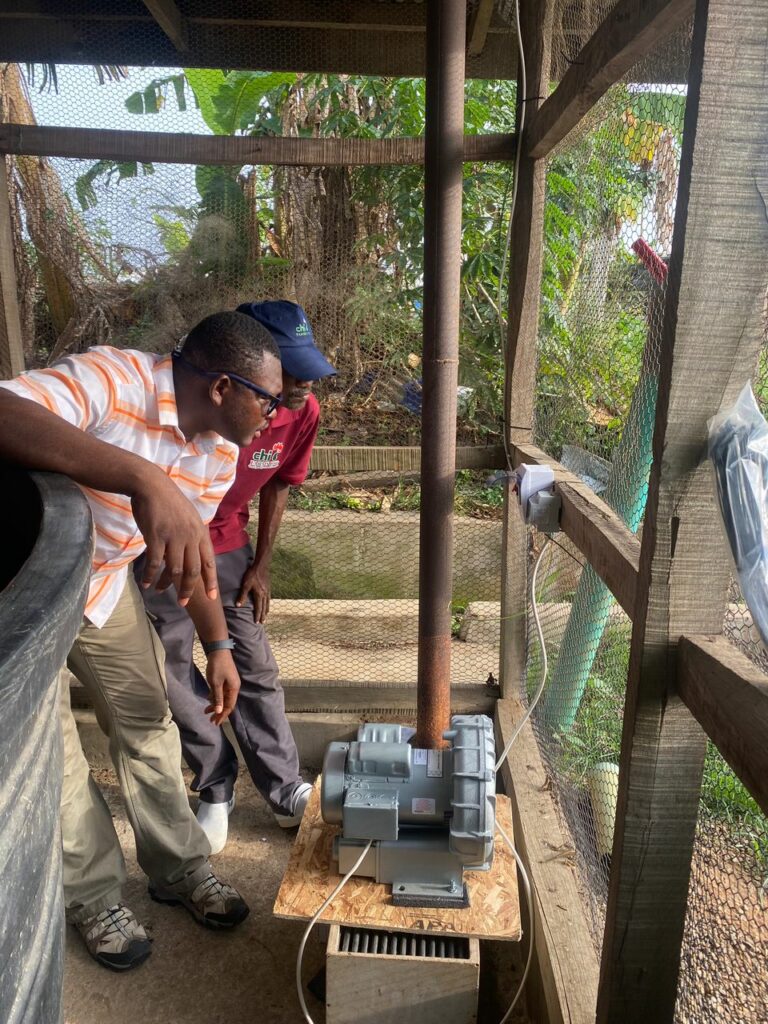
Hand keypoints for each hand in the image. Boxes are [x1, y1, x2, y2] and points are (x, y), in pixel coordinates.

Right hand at [132, 471, 217, 605]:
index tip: (211, 597)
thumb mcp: (189, 518)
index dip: (211, 581)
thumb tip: (192, 555)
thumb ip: (192, 536)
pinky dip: (150, 576)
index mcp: (200, 533)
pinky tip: (146, 583)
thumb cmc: (169, 502)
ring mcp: (174, 537)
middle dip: (188, 589)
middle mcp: (190, 536)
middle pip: (193, 570)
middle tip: (182, 602)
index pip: (209, 562)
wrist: (151, 485)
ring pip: (174, 569)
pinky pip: (154, 563)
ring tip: (160, 591)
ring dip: (167, 584)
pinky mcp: (156, 536)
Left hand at [203, 649, 240, 724]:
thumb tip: (219, 711)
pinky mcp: (225, 679)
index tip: (215, 723)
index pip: (229, 706)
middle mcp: (234, 687)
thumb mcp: (215, 684)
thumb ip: (217, 698)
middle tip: (210, 720)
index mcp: (234, 689)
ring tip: (206, 711)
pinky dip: (215, 697)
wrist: (218, 650)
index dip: (222, 716)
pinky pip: (221, 692)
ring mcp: (230, 683)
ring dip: (215, 705)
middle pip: (227, 703)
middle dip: (218, 712)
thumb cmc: (217, 667)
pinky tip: (208, 699)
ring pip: (223, 698)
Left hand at [235, 564, 270, 623]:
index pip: (258, 608)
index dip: (257, 615)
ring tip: (266, 615)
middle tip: (262, 622)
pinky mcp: (268, 587)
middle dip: (263, 615)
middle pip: (264, 607)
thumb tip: (238, 605)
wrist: (261, 565)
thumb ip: (242, 595)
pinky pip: (268, 598)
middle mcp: (264, 594)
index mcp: (259, 595)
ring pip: (267, 603)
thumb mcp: (245, 585)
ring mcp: (267, 590)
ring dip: (266, 610)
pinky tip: (267, 603)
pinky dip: (268, 603)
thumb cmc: (252, 574)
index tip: (257, 622)